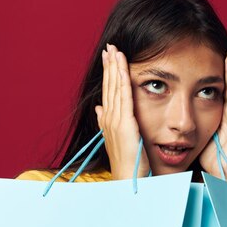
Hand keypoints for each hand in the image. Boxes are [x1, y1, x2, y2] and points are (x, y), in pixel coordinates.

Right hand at [94, 44, 150, 179]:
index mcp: (108, 120)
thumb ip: (106, 122)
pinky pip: (124, 97)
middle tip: (109, 46)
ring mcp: (115, 120)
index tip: (108, 57)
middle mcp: (109, 118)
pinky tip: (122, 67)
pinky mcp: (125, 123)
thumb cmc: (126, 162)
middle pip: (109, 85)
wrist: (126, 179)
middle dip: (109, 65)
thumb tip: (99, 109)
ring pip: (115, 87)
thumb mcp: (116, 138)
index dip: (108, 73)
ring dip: (114, 67)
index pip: (108, 91)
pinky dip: (122, 80)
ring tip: (115, 50)